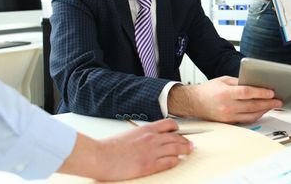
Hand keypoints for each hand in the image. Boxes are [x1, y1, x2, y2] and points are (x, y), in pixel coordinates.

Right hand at [59, 119, 192, 179]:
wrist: (100, 156)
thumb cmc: (109, 147)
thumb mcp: (129, 134)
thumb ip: (141, 135)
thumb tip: (147, 139)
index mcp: (146, 129)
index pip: (169, 124)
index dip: (177, 129)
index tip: (180, 132)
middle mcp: (152, 138)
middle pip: (176, 137)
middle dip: (185, 141)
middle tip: (190, 144)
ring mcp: (152, 152)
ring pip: (177, 148)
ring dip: (186, 150)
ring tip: (189, 151)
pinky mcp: (150, 165)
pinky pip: (170, 162)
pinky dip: (176, 161)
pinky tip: (178, 161)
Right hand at [168, 76, 282, 122]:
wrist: (194, 103)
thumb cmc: (208, 90)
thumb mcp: (223, 80)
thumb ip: (238, 82)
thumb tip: (254, 83)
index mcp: (226, 93)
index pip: (247, 93)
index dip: (261, 93)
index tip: (271, 92)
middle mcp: (227, 106)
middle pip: (252, 106)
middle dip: (268, 103)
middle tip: (278, 101)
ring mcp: (228, 116)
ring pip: (251, 115)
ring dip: (264, 111)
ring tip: (272, 106)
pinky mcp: (229, 122)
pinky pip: (246, 120)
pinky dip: (255, 115)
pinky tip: (261, 111)